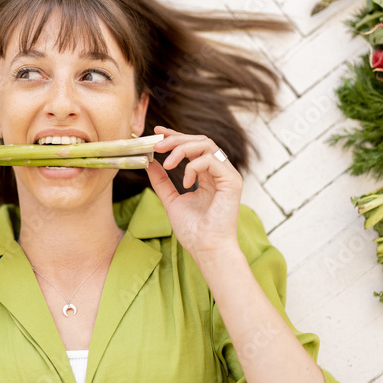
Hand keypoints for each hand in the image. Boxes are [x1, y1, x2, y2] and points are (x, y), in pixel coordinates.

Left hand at [145, 126, 242, 258]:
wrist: (206, 249)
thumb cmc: (193, 230)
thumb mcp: (171, 200)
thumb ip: (162, 181)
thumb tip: (150, 162)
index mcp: (208, 175)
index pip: (193, 146)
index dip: (175, 136)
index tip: (157, 132)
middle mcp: (219, 172)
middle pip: (200, 140)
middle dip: (176, 139)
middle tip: (157, 145)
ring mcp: (227, 175)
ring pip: (207, 145)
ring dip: (182, 149)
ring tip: (168, 163)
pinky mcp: (232, 180)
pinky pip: (212, 160)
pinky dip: (194, 167)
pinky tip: (185, 183)